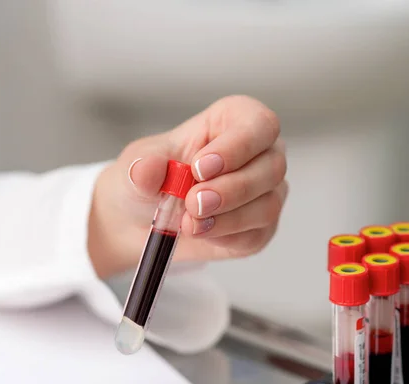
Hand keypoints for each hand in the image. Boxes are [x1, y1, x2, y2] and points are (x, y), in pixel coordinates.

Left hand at [88, 95, 287, 278]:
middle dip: (231, 190)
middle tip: (192, 203)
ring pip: (266, 206)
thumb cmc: (151, 179)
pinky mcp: (260, 228)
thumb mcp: (137, 165)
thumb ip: (144, 166)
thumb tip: (148, 169)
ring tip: (188, 222)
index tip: (200, 168)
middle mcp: (259, 154)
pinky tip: (201, 232)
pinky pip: (256, 235)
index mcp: (235, 121)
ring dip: (227, 218)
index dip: (236, 147)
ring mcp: (265, 192)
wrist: (143, 219)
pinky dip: (226, 237)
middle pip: (271, 168)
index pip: (259, 125)